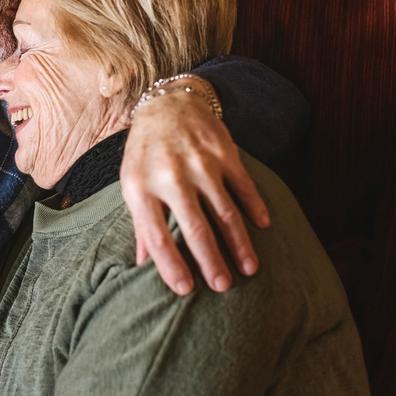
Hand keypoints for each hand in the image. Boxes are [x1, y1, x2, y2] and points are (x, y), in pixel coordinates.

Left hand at [120, 86, 269, 294]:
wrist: (167, 105)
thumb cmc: (145, 153)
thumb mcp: (133, 184)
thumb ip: (140, 224)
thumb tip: (140, 265)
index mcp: (141, 187)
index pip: (156, 235)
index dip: (170, 265)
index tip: (185, 290)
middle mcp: (170, 176)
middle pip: (195, 228)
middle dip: (211, 261)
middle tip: (223, 286)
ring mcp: (199, 163)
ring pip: (225, 211)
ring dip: (239, 243)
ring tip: (249, 268)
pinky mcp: (223, 152)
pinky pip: (243, 186)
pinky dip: (254, 207)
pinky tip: (263, 226)